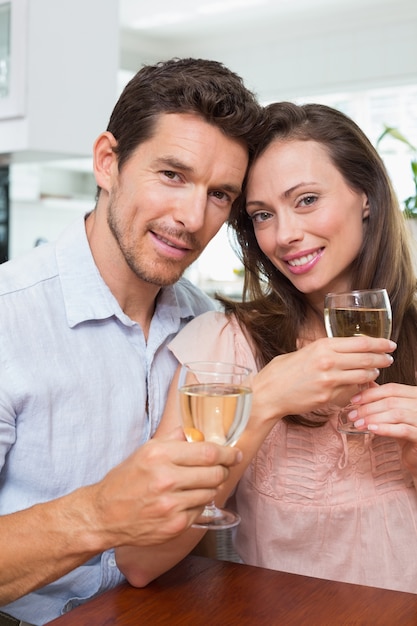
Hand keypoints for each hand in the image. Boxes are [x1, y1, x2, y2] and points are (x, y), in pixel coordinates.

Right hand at [89, 427, 241, 547]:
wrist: (103, 515)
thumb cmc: (125, 480)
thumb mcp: (145, 451)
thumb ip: (173, 439)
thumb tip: (196, 431)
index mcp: (159, 456)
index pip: (207, 452)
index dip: (227, 453)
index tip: (234, 453)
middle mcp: (166, 480)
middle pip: (214, 473)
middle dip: (223, 469)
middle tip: (222, 468)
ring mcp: (171, 505)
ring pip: (211, 492)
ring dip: (210, 487)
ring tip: (198, 484)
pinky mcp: (175, 526)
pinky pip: (200, 510)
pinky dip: (198, 504)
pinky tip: (185, 500)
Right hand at [252, 336, 395, 422]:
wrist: (268, 393)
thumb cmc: (281, 372)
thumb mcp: (303, 351)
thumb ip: (323, 350)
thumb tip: (342, 349)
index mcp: (322, 346)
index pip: (361, 342)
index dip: (380, 343)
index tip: (389, 344)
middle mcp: (328, 361)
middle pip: (367, 358)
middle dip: (382, 358)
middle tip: (389, 358)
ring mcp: (329, 380)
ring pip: (363, 376)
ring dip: (373, 374)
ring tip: (376, 372)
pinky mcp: (328, 397)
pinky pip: (351, 391)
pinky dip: (359, 388)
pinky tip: (359, 385)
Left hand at [346, 382, 416, 474]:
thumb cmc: (407, 431)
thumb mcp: (394, 412)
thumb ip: (383, 398)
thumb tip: (366, 383)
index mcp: (415, 395)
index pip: (392, 389)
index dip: (371, 393)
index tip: (354, 400)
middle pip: (392, 401)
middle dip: (368, 408)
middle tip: (352, 415)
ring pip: (396, 414)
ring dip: (373, 418)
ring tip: (358, 424)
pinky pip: (403, 430)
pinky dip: (385, 429)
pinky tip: (372, 430)